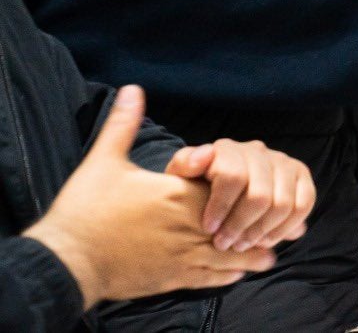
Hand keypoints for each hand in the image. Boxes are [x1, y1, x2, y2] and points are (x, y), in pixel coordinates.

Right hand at [23, 86, 276, 309]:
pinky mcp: (172, 279)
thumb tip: (133, 90)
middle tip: (278, 225)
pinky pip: (211, 279)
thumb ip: (124, 125)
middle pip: (239, 222)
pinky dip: (228, 276)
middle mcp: (190, 226)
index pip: (228, 187)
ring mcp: (183, 256)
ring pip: (231, 256)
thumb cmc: (85, 212)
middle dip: (258, 224)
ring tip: (268, 254)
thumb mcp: (105, 162)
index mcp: (181, 195)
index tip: (262, 187)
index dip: (245, 189)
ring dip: (251, 254)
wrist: (66, 261)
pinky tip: (237, 274)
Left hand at [165, 139, 314, 252]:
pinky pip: (303, 205)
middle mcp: (259, 151)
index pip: (232, 176)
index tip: (208, 229)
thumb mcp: (181, 176)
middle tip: (225, 244)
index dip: (221, 207)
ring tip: (244, 245)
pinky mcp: (301, 176)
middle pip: (259, 195)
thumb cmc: (196, 186)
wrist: (217, 185)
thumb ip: (185, 164)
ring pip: (282, 203)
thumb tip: (203, 157)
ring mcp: (283, 162)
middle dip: (241, 226)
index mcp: (228, 149)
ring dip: (262, 231)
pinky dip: (286, 228)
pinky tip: (266, 240)